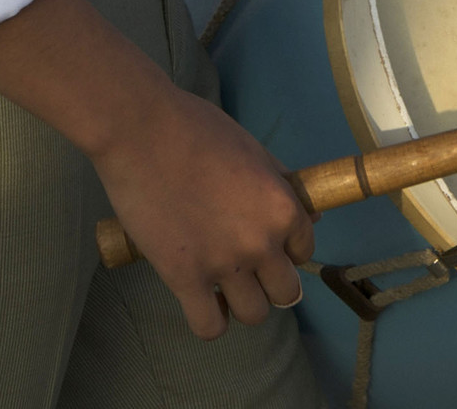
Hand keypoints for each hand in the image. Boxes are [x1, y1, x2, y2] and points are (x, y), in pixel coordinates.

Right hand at [93, 78, 311, 338]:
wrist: (142, 131)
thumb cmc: (197, 129)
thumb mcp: (252, 149)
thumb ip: (282, 184)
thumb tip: (314, 216)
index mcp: (282, 207)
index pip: (305, 249)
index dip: (287, 246)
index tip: (266, 239)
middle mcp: (261, 242)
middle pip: (287, 292)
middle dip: (271, 280)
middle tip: (248, 265)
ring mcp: (223, 265)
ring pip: (254, 315)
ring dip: (244, 302)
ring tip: (225, 284)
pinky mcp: (183, 279)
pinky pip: (210, 327)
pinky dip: (211, 320)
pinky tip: (202, 300)